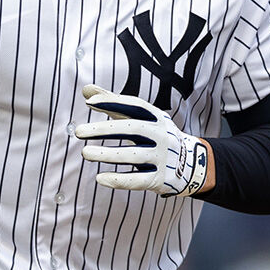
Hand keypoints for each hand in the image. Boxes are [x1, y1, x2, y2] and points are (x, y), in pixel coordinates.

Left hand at [75, 85, 208, 196]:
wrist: (191, 164)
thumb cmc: (154, 135)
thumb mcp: (139, 118)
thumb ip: (112, 104)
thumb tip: (85, 89)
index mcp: (156, 117)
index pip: (134, 105)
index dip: (112, 103)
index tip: (89, 102)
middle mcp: (161, 135)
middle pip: (132, 129)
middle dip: (104, 130)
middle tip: (79, 131)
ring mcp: (162, 157)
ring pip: (133, 155)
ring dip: (107, 154)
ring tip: (85, 152)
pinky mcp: (160, 179)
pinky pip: (137, 180)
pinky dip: (118, 180)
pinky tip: (100, 178)